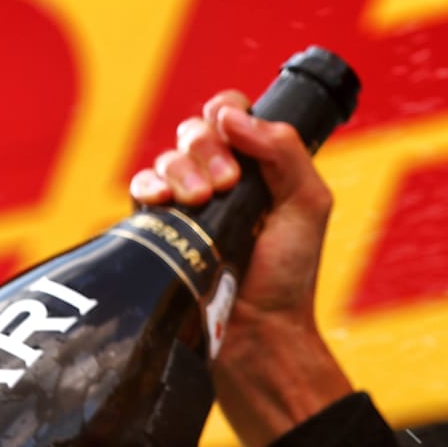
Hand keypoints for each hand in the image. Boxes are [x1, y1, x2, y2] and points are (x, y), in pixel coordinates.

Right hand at [130, 92, 351, 446]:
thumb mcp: (308, 205)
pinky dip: (146, 185)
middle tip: (227, 184)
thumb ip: (284, 151)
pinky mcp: (160, 230)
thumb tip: (232, 116)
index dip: (227, 113)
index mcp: (260, 170)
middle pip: (196, 131)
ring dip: (180, 169)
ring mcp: (190, 206)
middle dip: (206, 148)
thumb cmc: (289, 276)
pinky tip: (160, 202)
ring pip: (168, 158)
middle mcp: (223, 183)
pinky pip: (140, 188)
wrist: (257, 333)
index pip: (232, 117)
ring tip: (200, 201)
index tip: (232, 132)